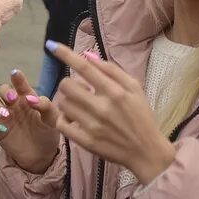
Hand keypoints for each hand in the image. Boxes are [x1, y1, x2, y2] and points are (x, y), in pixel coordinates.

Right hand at [0, 70, 60, 172]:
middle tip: (12, 98)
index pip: (20, 84)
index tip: (15, 74)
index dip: (17, 78)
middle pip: (2, 90)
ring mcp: (4, 115)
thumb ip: (46, 106)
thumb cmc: (48, 133)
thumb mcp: (53, 119)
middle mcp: (13, 104)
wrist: (42, 156)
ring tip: (6, 115)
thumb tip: (31, 99)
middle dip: (5, 91)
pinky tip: (2, 127)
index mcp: (27, 97)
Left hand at [46, 42, 175, 182]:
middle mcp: (102, 107)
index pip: (84, 67)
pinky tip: (75, 119)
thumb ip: (112, 70)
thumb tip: (87, 55)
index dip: (65, 54)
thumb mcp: (135, 88)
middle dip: (69, 84)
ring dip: (68, 102)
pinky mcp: (86, 141)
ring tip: (80, 106)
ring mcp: (92, 126)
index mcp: (115, 91)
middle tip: (79, 90)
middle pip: (66, 85)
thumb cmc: (142, 117)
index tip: (51, 46)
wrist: (147, 152)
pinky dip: (64, 119)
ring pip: (63, 103)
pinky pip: (62, 124)